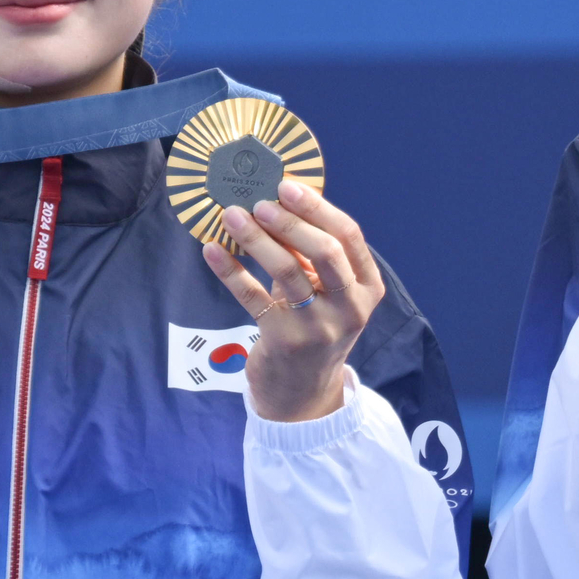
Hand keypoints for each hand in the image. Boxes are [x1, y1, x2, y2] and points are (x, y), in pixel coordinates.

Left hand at [206, 178, 386, 421]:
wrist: (303, 391)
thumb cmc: (314, 327)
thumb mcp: (327, 293)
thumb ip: (313, 254)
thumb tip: (279, 201)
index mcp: (367, 288)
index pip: (349, 237)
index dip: (318, 208)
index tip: (287, 187)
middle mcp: (350, 308)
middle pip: (325, 252)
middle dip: (290, 221)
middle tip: (259, 202)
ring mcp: (319, 327)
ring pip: (288, 272)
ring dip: (256, 239)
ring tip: (232, 216)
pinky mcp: (285, 341)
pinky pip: (253, 298)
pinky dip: (230, 270)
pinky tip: (212, 250)